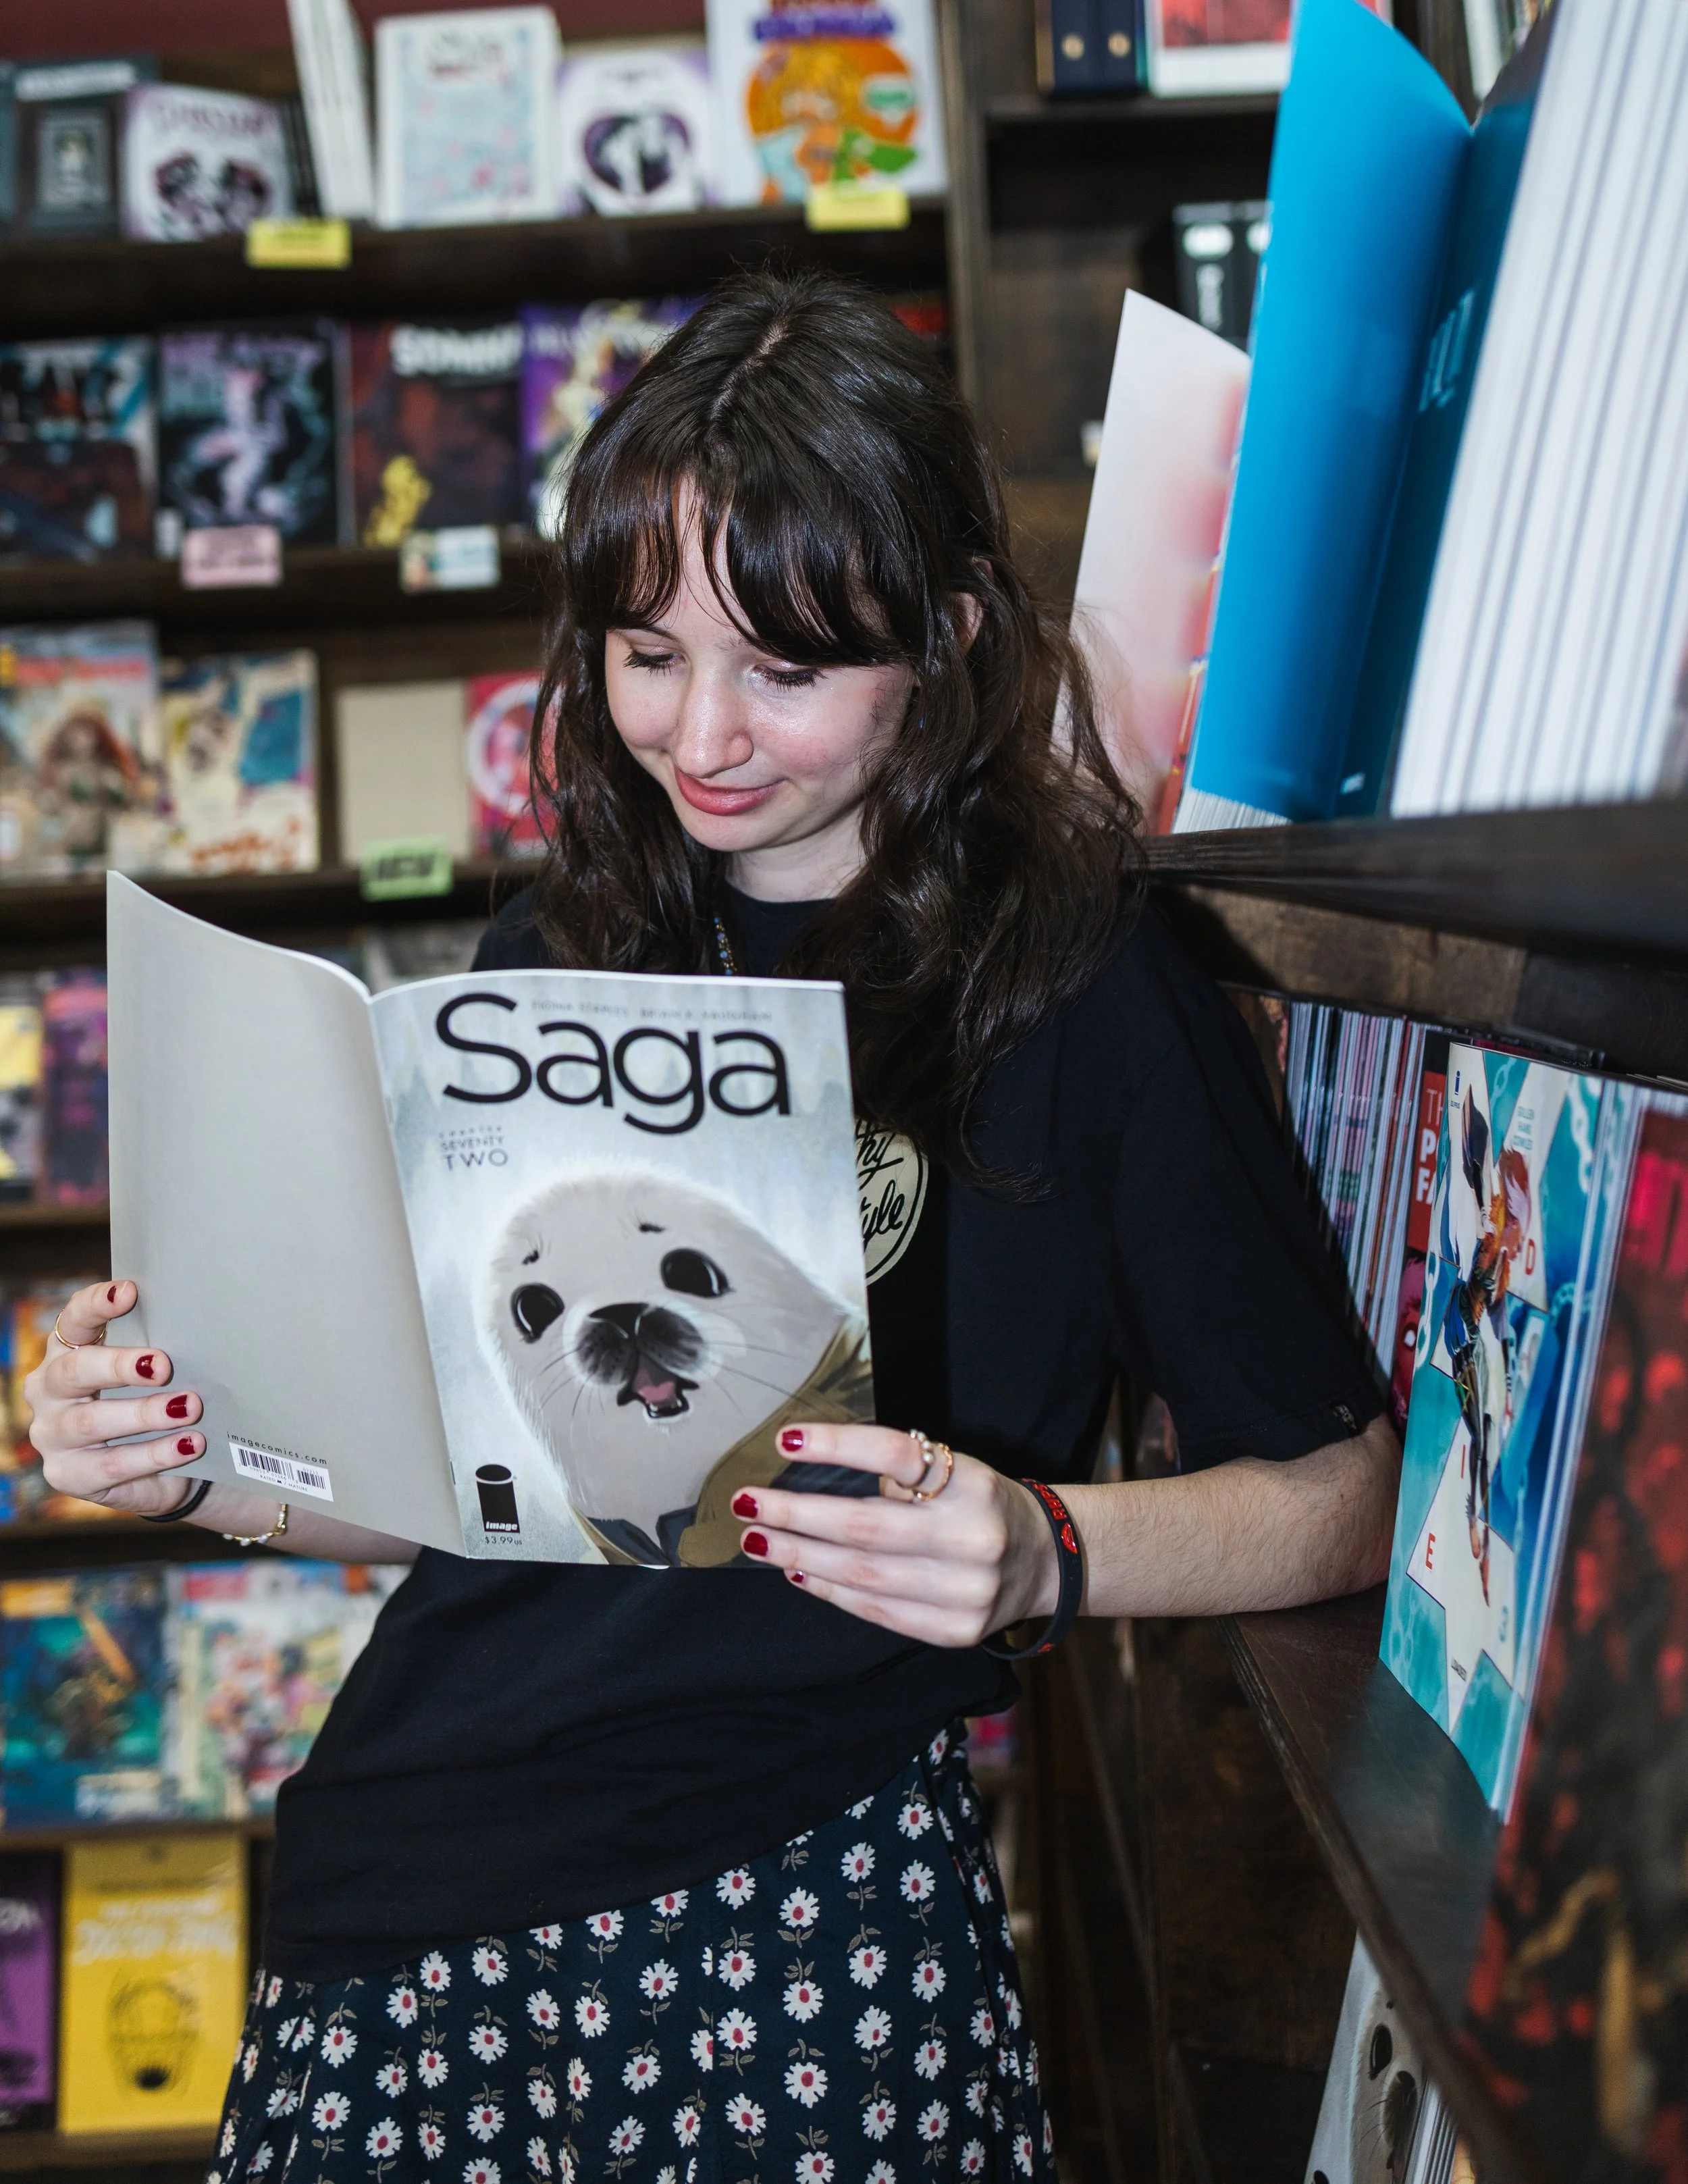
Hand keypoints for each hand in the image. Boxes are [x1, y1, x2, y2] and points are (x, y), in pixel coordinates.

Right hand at [23, 1279, 206, 1516]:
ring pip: (92, 1420)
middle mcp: (49, 1389)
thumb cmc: (152, 1399)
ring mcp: (51, 1433)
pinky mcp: (67, 1473)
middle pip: (76, 1371)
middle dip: (121, 1366)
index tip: (130, 1292)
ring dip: (145, 1413)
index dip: (97, 1304)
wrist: (158, 1462)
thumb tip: (203, 1322)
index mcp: (67, 1350)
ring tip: (189, 1407)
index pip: (74, 1320)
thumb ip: (158, 1348)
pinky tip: (188, 1445)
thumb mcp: (153, 1371)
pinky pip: (111, 1464)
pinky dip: (154, 1454)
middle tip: (163, 1365)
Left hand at [729, 1423, 1060, 1646]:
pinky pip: (876, 1611)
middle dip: (796, 1515)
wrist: (1046, 1561)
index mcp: (972, 1483)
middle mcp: (971, 1537)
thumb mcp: (956, 1471)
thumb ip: (901, 1476)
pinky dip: (830, 1590)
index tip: (785, 1440)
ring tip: (759, 1538)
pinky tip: (798, 1570)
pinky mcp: (954, 1631)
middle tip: (747, 1503)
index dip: (838, 1446)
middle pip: (865, 1526)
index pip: (896, 1456)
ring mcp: (965, 1591)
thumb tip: (813, 1481)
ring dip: (800, 1554)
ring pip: (862, 1574)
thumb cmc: (979, 1504)